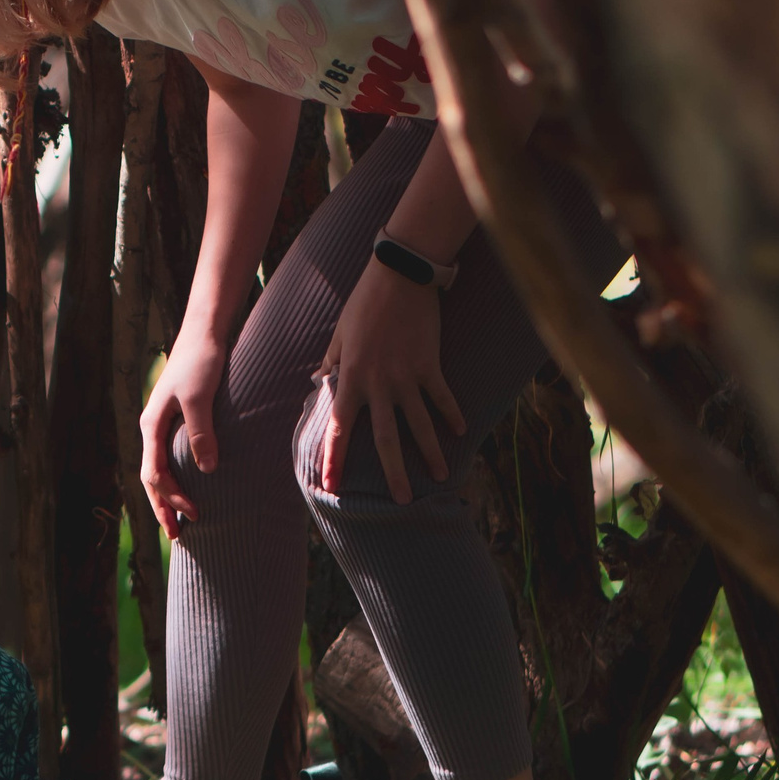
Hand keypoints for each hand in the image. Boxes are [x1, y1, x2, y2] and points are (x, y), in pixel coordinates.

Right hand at [138, 334, 226, 538]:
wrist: (205, 332)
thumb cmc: (201, 362)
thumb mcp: (199, 399)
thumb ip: (201, 434)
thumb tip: (206, 470)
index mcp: (152, 426)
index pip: (155, 475)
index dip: (173, 499)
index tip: (195, 515)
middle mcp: (153, 428)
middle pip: (152, 479)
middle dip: (163, 509)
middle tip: (178, 537)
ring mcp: (164, 424)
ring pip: (160, 470)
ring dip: (169, 497)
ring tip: (182, 520)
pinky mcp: (179, 419)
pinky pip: (172, 457)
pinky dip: (178, 479)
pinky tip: (192, 487)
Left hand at [315, 259, 465, 502]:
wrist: (400, 277)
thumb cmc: (364, 304)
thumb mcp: (339, 335)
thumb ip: (331, 363)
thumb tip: (318, 382)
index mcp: (350, 379)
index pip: (338, 427)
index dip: (335, 458)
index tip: (330, 485)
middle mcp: (378, 385)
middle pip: (384, 439)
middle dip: (392, 473)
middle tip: (399, 502)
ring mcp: (407, 377)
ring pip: (419, 424)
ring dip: (430, 453)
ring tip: (442, 476)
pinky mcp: (431, 365)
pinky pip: (442, 397)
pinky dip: (451, 415)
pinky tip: (460, 432)